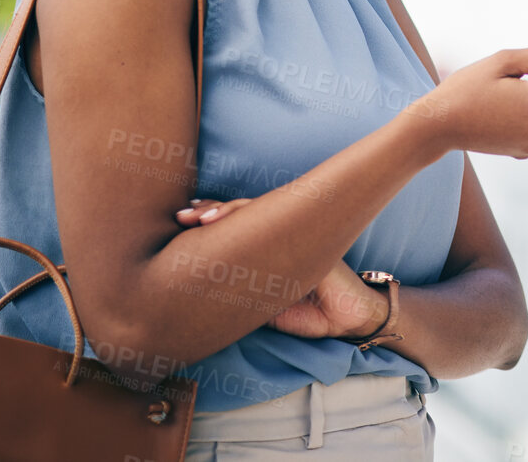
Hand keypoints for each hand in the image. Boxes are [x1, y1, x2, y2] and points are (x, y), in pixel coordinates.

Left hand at [175, 199, 388, 339]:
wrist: (348, 316)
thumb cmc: (310, 312)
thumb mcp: (266, 305)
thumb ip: (242, 293)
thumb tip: (200, 297)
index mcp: (268, 250)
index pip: (234, 231)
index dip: (208, 228)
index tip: (179, 229)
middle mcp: (280, 235)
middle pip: (238, 216)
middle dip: (207, 212)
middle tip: (180, 217)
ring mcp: (294, 229)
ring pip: (253, 210)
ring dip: (223, 210)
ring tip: (197, 216)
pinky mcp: (307, 231)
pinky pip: (275, 217)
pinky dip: (249, 215)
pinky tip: (230, 219)